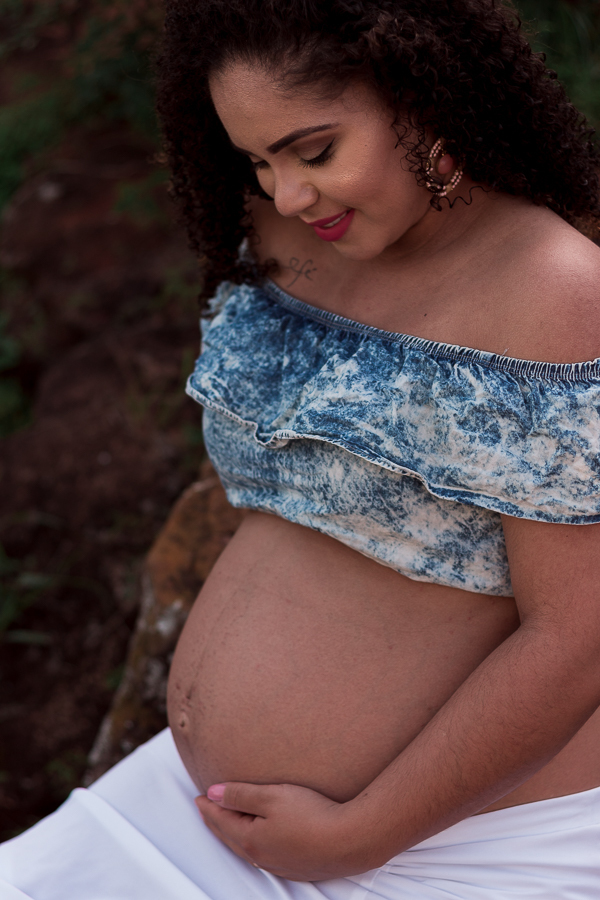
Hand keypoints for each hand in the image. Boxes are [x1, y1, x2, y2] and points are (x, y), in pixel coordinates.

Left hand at [195, 781, 382, 880]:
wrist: (351, 840)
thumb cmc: (311, 815)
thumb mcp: (271, 797)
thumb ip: (239, 795)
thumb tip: (212, 794)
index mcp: (251, 840)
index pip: (221, 821)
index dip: (208, 806)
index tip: (199, 796)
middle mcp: (262, 857)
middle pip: (230, 837)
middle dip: (216, 822)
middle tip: (206, 809)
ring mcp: (279, 865)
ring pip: (247, 848)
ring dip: (233, 833)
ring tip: (228, 822)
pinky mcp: (297, 867)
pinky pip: (264, 854)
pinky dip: (253, 842)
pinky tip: (260, 838)